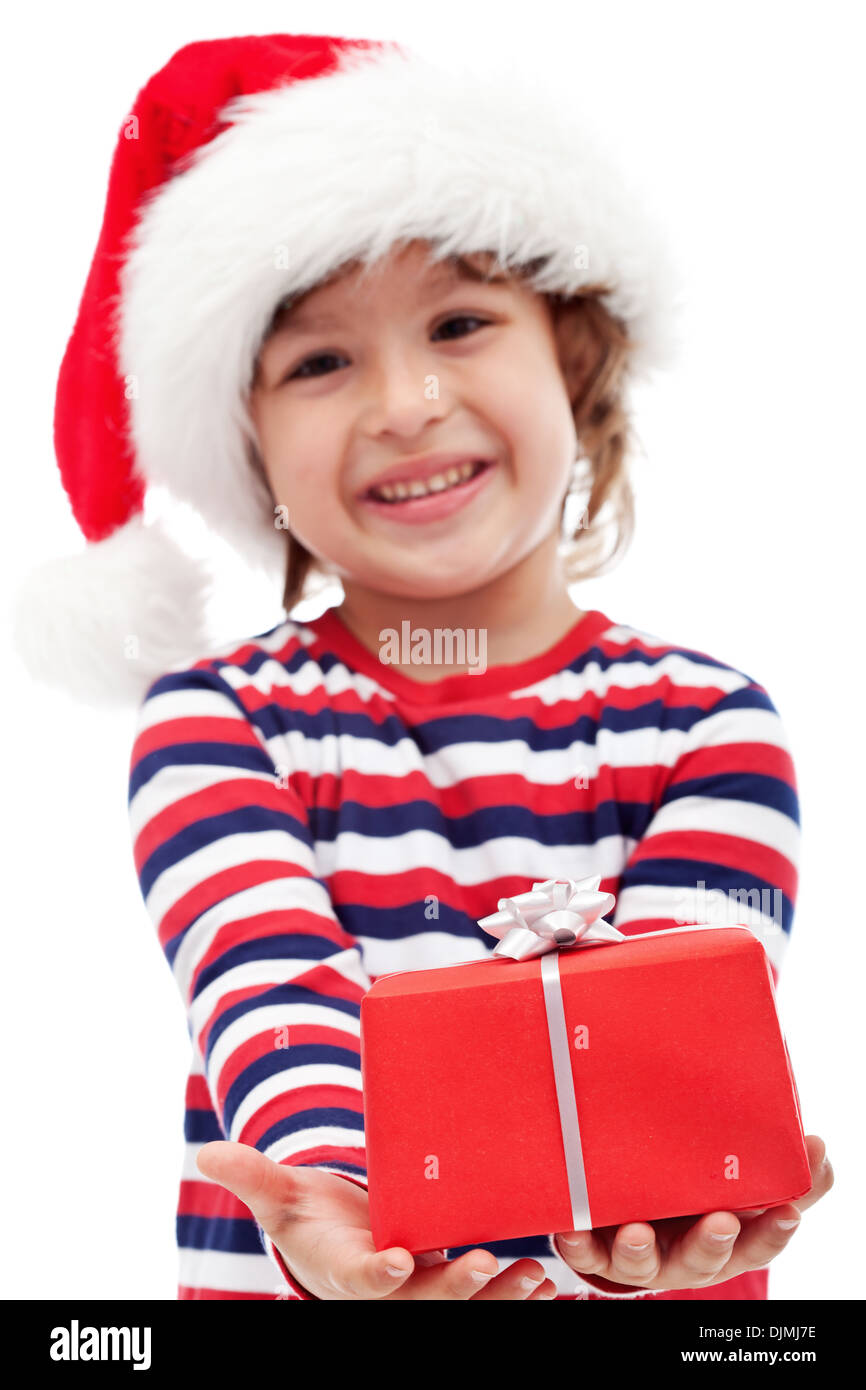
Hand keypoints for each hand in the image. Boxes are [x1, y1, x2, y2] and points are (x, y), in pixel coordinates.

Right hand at [196, 1141, 557, 1299]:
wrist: (338, 1238)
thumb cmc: (310, 1217)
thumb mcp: (280, 1196)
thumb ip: (252, 1175)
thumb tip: (208, 1152)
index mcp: (344, 1270)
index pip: (361, 1278)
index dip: (379, 1274)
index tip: (397, 1261)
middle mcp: (389, 1291)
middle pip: (425, 1300)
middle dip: (457, 1287)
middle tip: (489, 1263)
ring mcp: (423, 1292)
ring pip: (463, 1306)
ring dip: (500, 1297)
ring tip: (536, 1277)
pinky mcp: (450, 1283)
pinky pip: (484, 1298)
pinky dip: (514, 1294)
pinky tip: (549, 1282)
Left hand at [553, 1134, 832, 1291]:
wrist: (634, 1199)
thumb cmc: (698, 1191)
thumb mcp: (743, 1183)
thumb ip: (783, 1172)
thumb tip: (818, 1148)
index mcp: (724, 1238)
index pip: (758, 1243)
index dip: (773, 1232)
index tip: (785, 1212)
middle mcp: (683, 1254)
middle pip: (701, 1260)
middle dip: (710, 1243)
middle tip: (720, 1220)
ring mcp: (639, 1254)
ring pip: (639, 1266)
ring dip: (639, 1252)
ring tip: (636, 1232)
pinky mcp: (597, 1248)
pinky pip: (585, 1253)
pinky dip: (578, 1246)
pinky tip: (572, 1231)